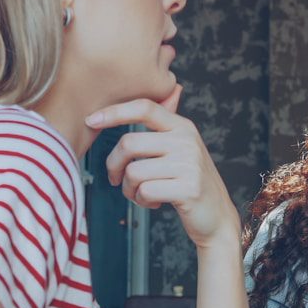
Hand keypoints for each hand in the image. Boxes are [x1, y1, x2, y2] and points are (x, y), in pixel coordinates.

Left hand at [86, 86, 238, 247]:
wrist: (217, 217)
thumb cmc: (190, 182)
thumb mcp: (183, 149)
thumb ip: (167, 125)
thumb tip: (169, 90)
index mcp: (183, 127)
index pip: (144, 108)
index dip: (114, 112)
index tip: (91, 120)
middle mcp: (187, 141)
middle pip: (129, 143)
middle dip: (113, 165)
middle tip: (115, 179)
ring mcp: (189, 164)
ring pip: (133, 172)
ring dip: (129, 189)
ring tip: (140, 194)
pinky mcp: (188, 189)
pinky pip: (145, 191)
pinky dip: (141, 201)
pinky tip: (153, 203)